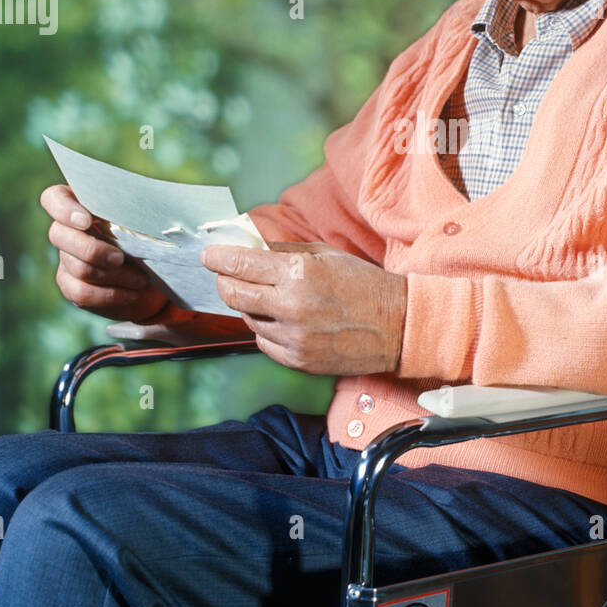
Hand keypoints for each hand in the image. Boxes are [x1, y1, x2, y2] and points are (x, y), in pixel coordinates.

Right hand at [40, 183, 171, 323]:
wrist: (154, 273)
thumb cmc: (149, 236)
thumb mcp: (146, 219)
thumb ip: (137, 210)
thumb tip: (149, 208)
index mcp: (81, 205)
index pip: (54, 198)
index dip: (64, 209)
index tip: (87, 221)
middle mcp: (67, 231)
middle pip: (59, 236)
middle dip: (93, 250)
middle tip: (120, 258)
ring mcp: (66, 259)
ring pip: (78, 268)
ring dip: (114, 276)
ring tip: (141, 279)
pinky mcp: (71, 285)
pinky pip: (81, 293)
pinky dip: (110, 295)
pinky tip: (132, 294)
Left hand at [200, 241, 407, 375]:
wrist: (397, 326)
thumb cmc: (363, 285)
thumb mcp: (325, 255)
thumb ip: (284, 251)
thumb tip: (250, 246)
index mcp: (298, 274)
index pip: (240, 264)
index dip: (218, 258)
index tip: (209, 255)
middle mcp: (291, 306)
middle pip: (232, 293)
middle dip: (224, 281)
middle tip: (226, 275)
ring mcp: (293, 337)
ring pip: (247, 318)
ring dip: (250, 305)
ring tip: (269, 297)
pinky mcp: (297, 360)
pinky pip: (263, 342)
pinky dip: (266, 328)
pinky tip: (283, 319)